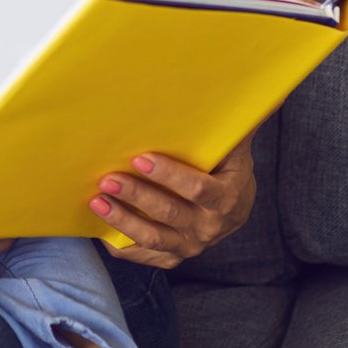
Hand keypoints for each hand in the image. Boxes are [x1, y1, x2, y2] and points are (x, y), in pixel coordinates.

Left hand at [90, 132, 258, 269]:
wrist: (234, 209)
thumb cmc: (227, 169)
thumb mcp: (234, 148)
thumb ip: (234, 125)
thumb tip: (251, 90)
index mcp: (226, 198)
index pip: (197, 189)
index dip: (169, 176)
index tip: (140, 159)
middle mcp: (209, 227)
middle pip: (169, 213)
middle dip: (136, 196)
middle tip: (108, 179)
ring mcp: (191, 245)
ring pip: (153, 238)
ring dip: (123, 220)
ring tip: (97, 202)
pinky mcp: (174, 256)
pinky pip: (145, 255)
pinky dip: (122, 244)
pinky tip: (99, 229)